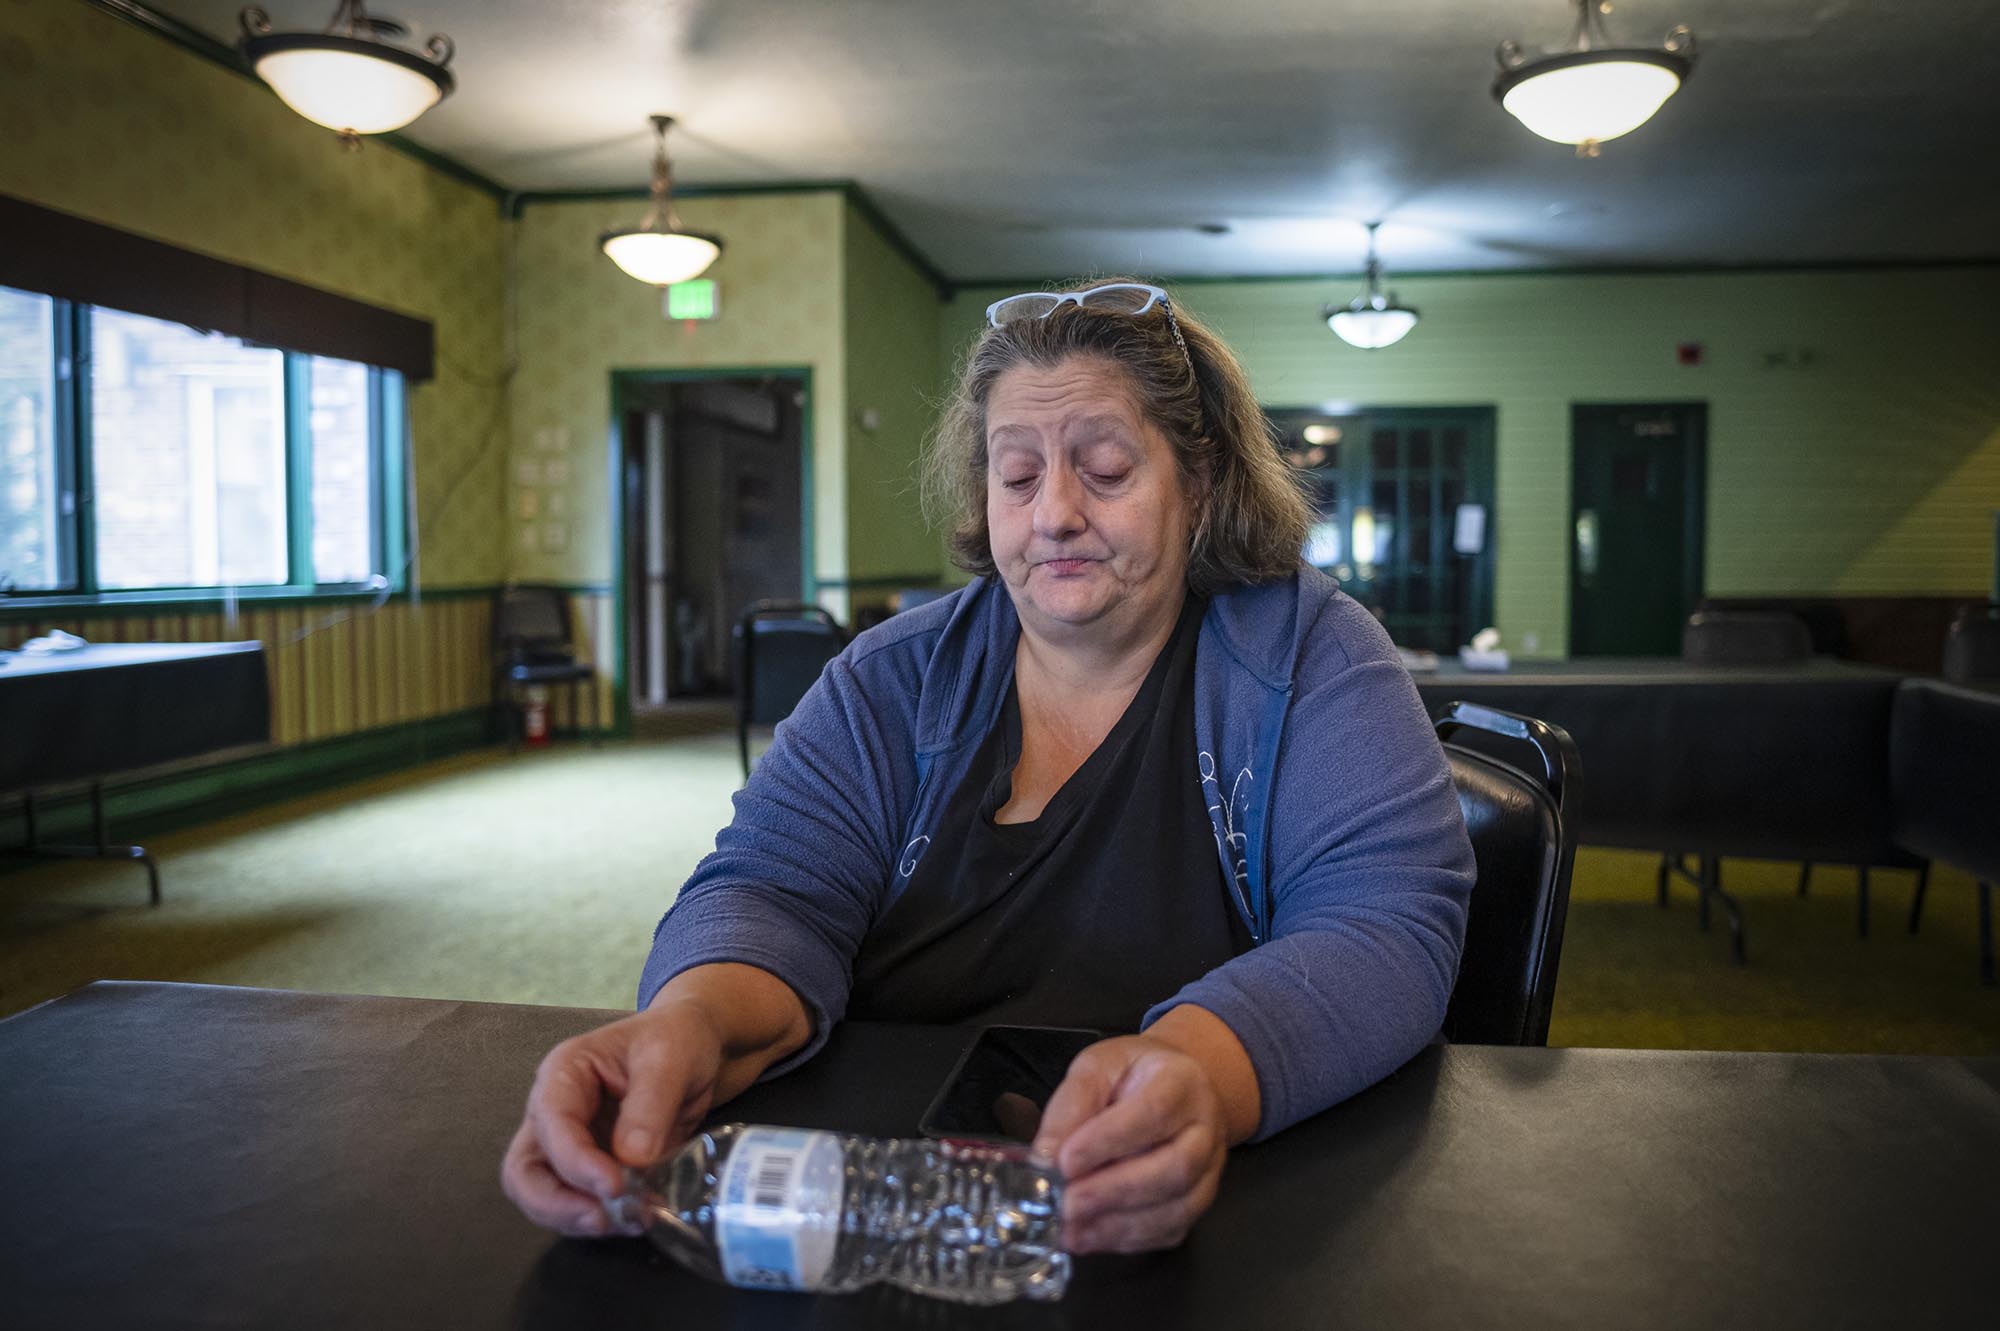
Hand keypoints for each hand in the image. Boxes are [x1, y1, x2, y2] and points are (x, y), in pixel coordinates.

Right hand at [500, 1000, 725, 1237]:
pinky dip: (603, 1218)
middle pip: (524, 1169)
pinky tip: (637, 1219)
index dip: (575, 1161)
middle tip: (602, 1221)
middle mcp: (554, 1111)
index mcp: (564, 1073)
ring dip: (578, 1218)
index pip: (551, 1123)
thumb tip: (632, 1158)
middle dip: (555, 1203)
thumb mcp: (671, 1058)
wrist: (696, 1046)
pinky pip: (580, 1202)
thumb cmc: (676, 1039)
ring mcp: (569, 1143)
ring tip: (629, 1222)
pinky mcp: (592, 1167)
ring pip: (544, 1194)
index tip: (614, 1185)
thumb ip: (651, 1103)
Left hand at [1031, 1035, 1230, 1253]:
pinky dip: (1125, 1240)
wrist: (1172, 1089)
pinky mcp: (1196, 1204)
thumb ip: (1071, 1105)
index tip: (1066, 1161)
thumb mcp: (1096, 1068)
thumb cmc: (1130, 1076)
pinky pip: (1168, 1231)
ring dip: (1117, 1223)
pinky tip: (1087, 1236)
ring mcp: (1208, 1172)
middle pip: (1174, 1168)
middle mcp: (1205, 1130)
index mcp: (1182, 1083)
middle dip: (1114, 1190)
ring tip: (1070, 1227)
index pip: (1154, 1112)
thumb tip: (1045, 1156)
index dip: (1109, 1140)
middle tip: (1065, 1202)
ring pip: (1177, 1208)